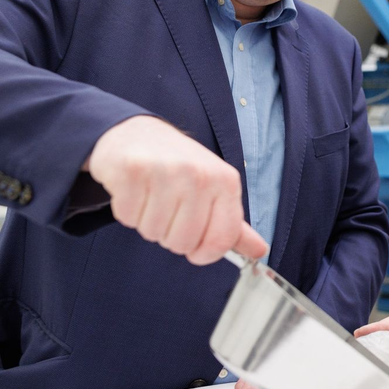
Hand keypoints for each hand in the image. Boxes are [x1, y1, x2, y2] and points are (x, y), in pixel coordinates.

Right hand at [85, 116, 267, 263]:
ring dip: (147, 222)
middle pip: (182, 242)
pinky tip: (135, 190)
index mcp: (226, 182)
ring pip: (153, 232)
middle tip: (168, 209)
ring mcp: (166, 171)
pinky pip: (128, 218)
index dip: (205, 253)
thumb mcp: (214, 191)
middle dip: (170, 235)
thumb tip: (260, 251)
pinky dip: (127, 212)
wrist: (138, 134)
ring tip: (151, 196)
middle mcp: (199, 174)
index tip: (196, 248)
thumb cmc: (179, 168)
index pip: (221, 240)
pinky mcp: (132, 170)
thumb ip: (233, 225)